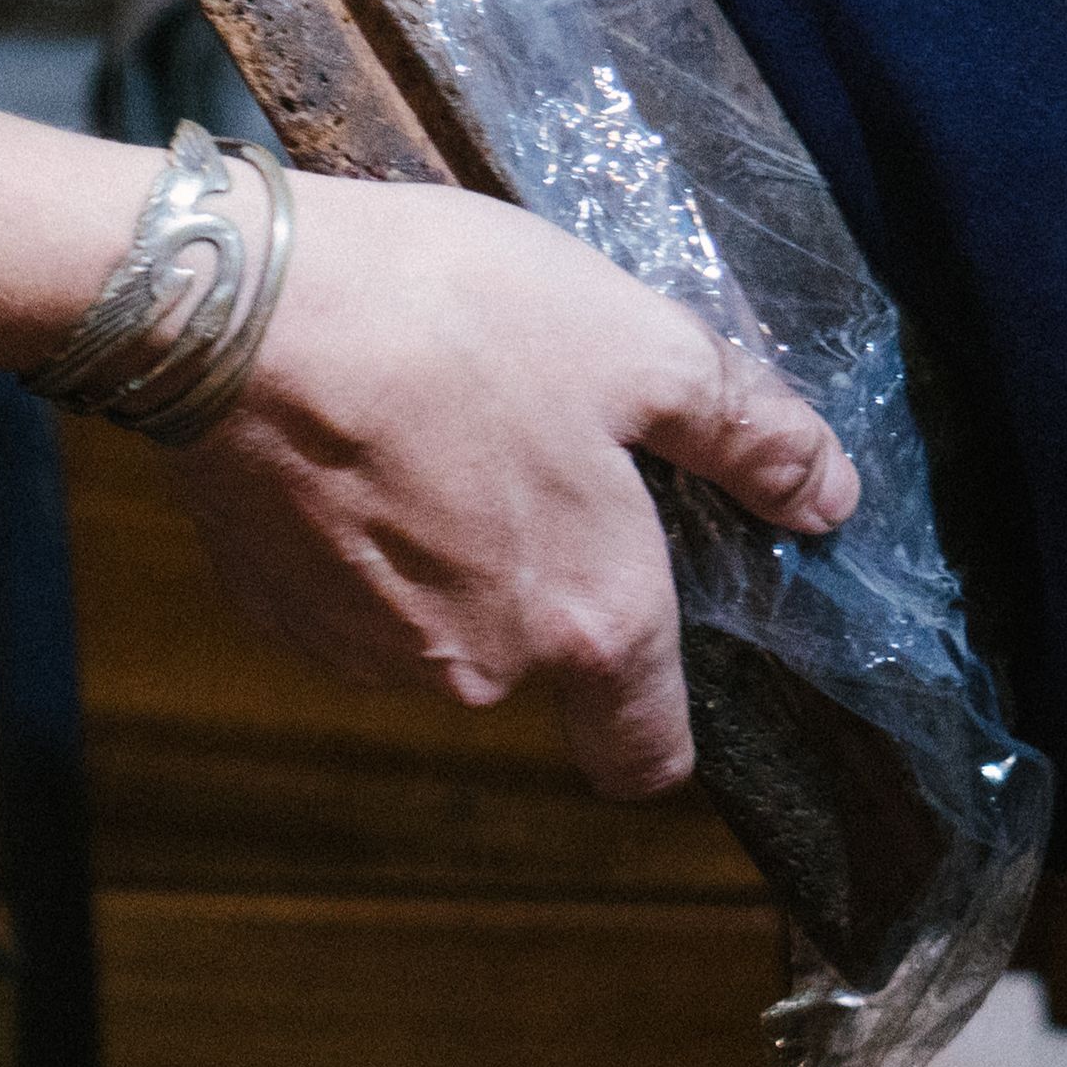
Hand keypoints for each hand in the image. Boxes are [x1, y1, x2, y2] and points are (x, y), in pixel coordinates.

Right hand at [157, 173, 854, 802]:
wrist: (239, 310)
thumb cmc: (454, 318)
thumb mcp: (639, 346)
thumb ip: (749, 433)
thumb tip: (828, 496)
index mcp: (593, 621)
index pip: (647, 757)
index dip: (662, 721)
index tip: (654, 647)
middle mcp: (484, 671)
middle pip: (542, 666)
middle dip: (543, 580)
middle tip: (532, 450)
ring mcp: (370, 653)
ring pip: (444, 631)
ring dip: (451, 557)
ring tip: (434, 429)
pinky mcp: (281, 617)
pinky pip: (353, 601)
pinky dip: (367, 544)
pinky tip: (358, 445)